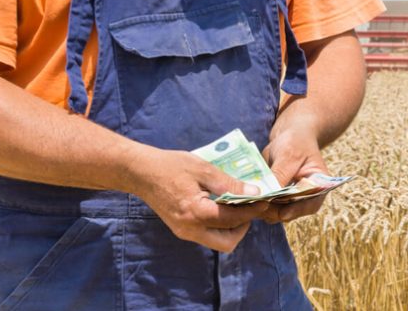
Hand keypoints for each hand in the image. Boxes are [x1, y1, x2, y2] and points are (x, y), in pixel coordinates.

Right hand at [128, 147, 267, 251]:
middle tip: (250, 207)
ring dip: (232, 228)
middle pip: (227, 242)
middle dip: (243, 227)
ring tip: (238, 206)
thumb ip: (229, 184)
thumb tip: (254, 192)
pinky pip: (207, 234)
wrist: (141, 173)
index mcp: (196, 213)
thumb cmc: (172, 166)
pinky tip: (223, 206)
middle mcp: (190, 229)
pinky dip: (220, 225)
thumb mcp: (203, 169)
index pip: (233, 219)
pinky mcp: (181, 230)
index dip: (252, 210)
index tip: (265, 201)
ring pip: (218, 241)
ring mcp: (184, 232)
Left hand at [260, 124, 328, 223]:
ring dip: (264, 210)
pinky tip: (247, 199)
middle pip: (293, 211)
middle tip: (259, 206)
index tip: (282, 213)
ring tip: (250, 202)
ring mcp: (291, 198)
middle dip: (276, 211)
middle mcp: (306, 196)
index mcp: (318, 185)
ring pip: (278, 213)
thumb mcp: (289, 155)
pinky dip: (259, 205)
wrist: (288, 135)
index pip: (311, 203)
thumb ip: (280, 174)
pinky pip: (268, 207)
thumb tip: (268, 195)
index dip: (297, 210)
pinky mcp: (278, 198)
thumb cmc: (295, 141)